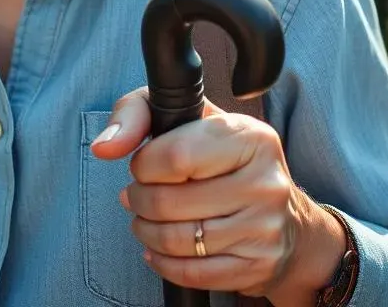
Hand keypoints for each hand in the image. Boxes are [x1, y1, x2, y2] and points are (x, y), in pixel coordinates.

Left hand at [90, 86, 309, 298]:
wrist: (283, 214)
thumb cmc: (221, 155)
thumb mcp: (185, 114)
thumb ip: (136, 113)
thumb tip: (103, 147)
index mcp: (249, 136)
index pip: (176, 156)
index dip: (144, 165)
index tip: (142, 166)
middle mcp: (264, 182)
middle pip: (170, 202)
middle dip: (138, 200)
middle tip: (135, 196)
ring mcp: (264, 228)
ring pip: (179, 241)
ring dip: (146, 231)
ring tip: (143, 219)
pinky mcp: (258, 265)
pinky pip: (194, 273)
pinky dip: (163, 263)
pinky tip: (156, 249)